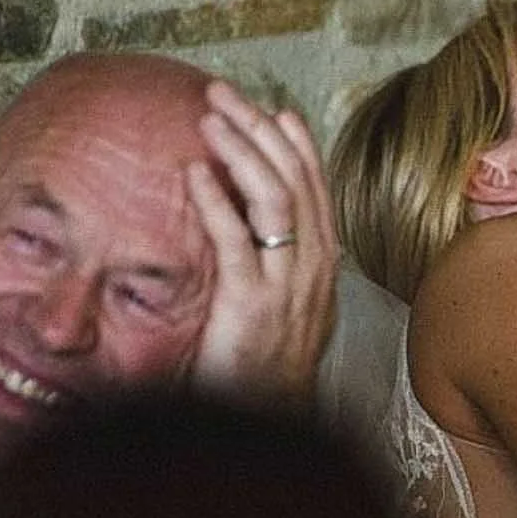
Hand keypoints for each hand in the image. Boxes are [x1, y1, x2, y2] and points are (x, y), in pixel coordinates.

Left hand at [184, 81, 336, 406]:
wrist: (266, 424)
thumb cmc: (262, 371)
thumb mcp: (279, 312)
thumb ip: (273, 269)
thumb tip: (251, 233)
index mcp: (322, 266)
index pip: (316, 189)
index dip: (298, 146)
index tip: (275, 109)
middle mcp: (313, 267)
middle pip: (294, 179)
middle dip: (259, 129)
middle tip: (223, 93)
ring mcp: (288, 284)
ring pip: (274, 197)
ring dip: (241, 149)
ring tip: (209, 116)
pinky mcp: (253, 302)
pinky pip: (236, 239)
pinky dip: (216, 200)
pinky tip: (194, 172)